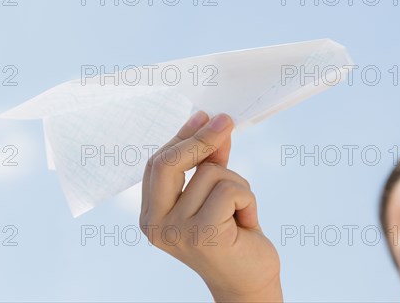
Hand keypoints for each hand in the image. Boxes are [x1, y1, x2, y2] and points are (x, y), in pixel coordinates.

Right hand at [140, 111, 281, 301]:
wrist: (249, 283)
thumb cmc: (231, 237)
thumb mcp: (216, 193)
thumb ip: (210, 162)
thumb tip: (213, 123)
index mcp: (151, 215)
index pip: (158, 164)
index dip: (182, 137)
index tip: (204, 116)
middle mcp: (156, 225)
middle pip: (169, 162)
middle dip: (201, 138)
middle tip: (226, 121)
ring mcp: (176, 232)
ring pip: (210, 173)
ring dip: (237, 184)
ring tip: (241, 211)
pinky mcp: (203, 235)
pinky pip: (230, 190)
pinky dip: (247, 199)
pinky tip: (248, 223)